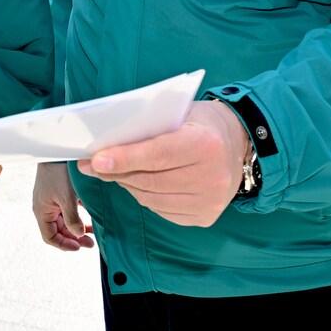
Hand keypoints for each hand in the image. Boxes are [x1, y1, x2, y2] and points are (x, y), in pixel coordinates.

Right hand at [33, 162, 93, 250]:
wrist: (56, 149)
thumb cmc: (57, 171)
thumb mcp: (67, 198)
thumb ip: (73, 219)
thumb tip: (79, 235)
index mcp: (42, 211)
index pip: (49, 237)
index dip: (64, 245)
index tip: (79, 246)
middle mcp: (44, 207)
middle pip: (57, 231)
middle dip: (73, 238)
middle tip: (89, 242)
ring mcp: (50, 200)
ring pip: (63, 221)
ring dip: (76, 228)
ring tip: (91, 232)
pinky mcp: (57, 193)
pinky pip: (66, 211)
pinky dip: (76, 216)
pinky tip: (88, 216)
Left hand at [78, 100, 248, 227]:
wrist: (239, 143)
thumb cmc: (200, 123)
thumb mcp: (179, 113)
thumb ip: (148, 127)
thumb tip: (106, 145)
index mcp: (205, 143)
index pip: (157, 154)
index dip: (124, 158)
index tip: (96, 161)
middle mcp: (212, 176)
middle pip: (150, 180)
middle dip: (116, 173)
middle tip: (91, 166)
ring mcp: (210, 201)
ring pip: (152, 199)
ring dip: (127, 185)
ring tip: (112, 173)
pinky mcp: (205, 217)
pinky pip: (162, 211)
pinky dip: (145, 197)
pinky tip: (138, 184)